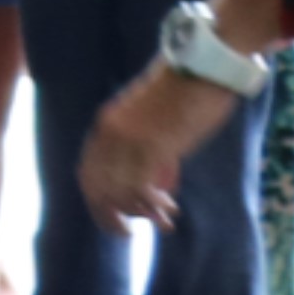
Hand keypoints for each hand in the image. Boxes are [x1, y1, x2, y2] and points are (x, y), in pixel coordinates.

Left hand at [82, 69, 231, 230]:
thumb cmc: (188, 88)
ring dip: (139, 213)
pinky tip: (168, 212)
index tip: (114, 215)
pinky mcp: (155, 144)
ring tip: (162, 223)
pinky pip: (142, 188)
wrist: (205, 61)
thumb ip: (149, 146)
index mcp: (108, 123)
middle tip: (126, 233)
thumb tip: (158, 182)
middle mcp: (110, 132)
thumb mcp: (155, 119)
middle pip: (96, 187)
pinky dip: (152, 206)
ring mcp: (130, 139)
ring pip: (119, 192)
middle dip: (109, 215)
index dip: (98, 198)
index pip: (88, 170)